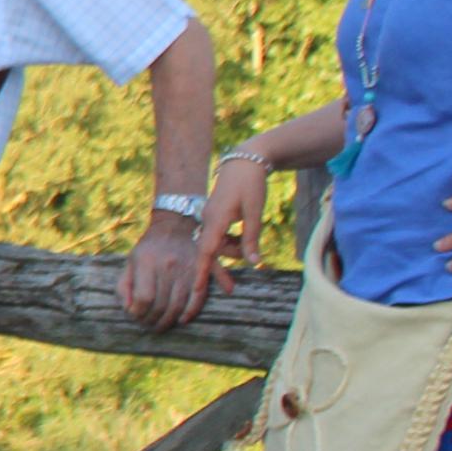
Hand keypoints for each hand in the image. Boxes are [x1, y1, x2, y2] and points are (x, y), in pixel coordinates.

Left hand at [118, 216, 205, 328]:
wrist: (176, 226)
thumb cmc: (149, 247)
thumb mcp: (130, 261)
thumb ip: (124, 285)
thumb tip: (127, 309)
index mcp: (146, 262)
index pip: (143, 297)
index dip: (138, 312)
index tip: (135, 317)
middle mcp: (168, 266)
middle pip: (161, 304)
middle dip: (152, 320)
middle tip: (148, 326)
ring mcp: (187, 269)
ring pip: (178, 305)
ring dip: (169, 321)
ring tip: (161, 326)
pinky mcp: (202, 271)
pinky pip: (198, 297)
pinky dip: (191, 312)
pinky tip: (182, 320)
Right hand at [190, 152, 267, 298]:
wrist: (245, 160)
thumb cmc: (250, 184)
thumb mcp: (255, 212)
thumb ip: (252, 238)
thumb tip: (254, 263)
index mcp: (215, 219)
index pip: (206, 251)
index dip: (202, 271)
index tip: (196, 290)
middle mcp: (208, 220)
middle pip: (211, 252)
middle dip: (220, 270)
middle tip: (231, 290)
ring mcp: (211, 218)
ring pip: (217, 244)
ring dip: (233, 251)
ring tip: (252, 250)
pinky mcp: (216, 216)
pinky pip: (220, 236)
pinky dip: (232, 242)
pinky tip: (245, 239)